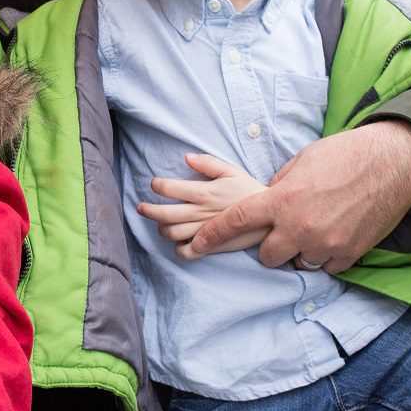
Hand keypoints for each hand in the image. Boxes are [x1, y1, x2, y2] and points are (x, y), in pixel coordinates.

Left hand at [137, 154, 267, 260]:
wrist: (269, 217)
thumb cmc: (248, 191)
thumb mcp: (232, 171)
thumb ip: (208, 163)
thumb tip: (187, 157)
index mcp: (205, 192)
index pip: (170, 188)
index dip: (157, 185)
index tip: (155, 184)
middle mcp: (201, 212)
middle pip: (165, 214)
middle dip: (148, 210)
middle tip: (141, 207)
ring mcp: (205, 231)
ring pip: (172, 234)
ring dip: (161, 228)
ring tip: (160, 223)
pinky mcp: (211, 246)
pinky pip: (186, 253)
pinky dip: (177, 248)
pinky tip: (177, 241)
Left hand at [190, 121, 410, 273]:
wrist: (393, 163)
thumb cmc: (344, 155)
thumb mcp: (301, 162)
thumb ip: (278, 186)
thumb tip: (265, 199)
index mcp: (282, 199)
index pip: (236, 221)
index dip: (213, 235)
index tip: (197, 245)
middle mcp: (299, 226)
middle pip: (267, 255)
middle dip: (270, 246)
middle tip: (284, 230)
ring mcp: (325, 243)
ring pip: (297, 262)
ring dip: (299, 250)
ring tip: (314, 229)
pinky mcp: (349, 254)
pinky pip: (326, 266)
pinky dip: (326, 256)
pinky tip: (335, 235)